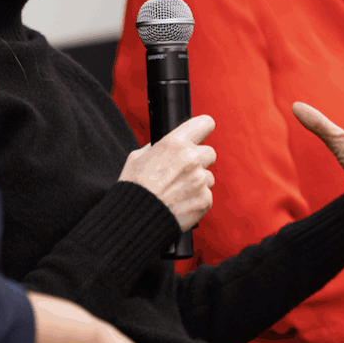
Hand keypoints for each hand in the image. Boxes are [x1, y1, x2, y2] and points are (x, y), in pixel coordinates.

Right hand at [118, 115, 215, 229]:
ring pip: (208, 176)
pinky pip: (206, 195)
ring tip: (178, 191)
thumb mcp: (137, 158)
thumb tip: (162, 147)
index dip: (202, 129)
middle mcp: (192, 159)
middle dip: (199, 160)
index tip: (201, 133)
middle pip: (209, 152)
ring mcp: (200, 180)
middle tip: (182, 171)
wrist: (137, 219)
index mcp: (175, 143)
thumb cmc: (134, 188)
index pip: (205, 123)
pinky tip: (180, 203)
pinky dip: (196, 199)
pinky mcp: (205, 199)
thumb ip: (156, 148)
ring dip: (197, 181)